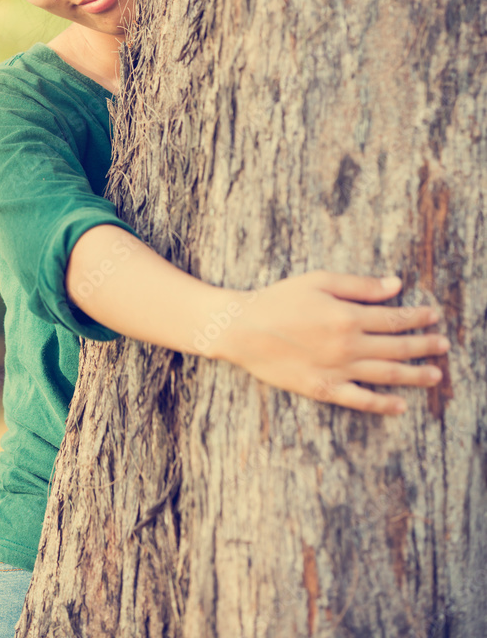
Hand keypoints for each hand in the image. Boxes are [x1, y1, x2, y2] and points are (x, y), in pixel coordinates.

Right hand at [212, 271, 449, 414]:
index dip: (418, 317)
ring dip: (414, 375)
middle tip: (443, 345)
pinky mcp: (323, 389)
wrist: (243, 329)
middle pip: (396, 348)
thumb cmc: (279, 299)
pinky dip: (383, 404)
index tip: (435, 316)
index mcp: (348, 315)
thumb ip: (359, 285)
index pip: (394, 318)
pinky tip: (400, 405)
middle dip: (424, 345)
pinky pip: (360, 400)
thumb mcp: (319, 281)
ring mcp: (337, 370)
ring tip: (435, 375)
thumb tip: (395, 285)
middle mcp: (348, 346)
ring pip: (386, 375)